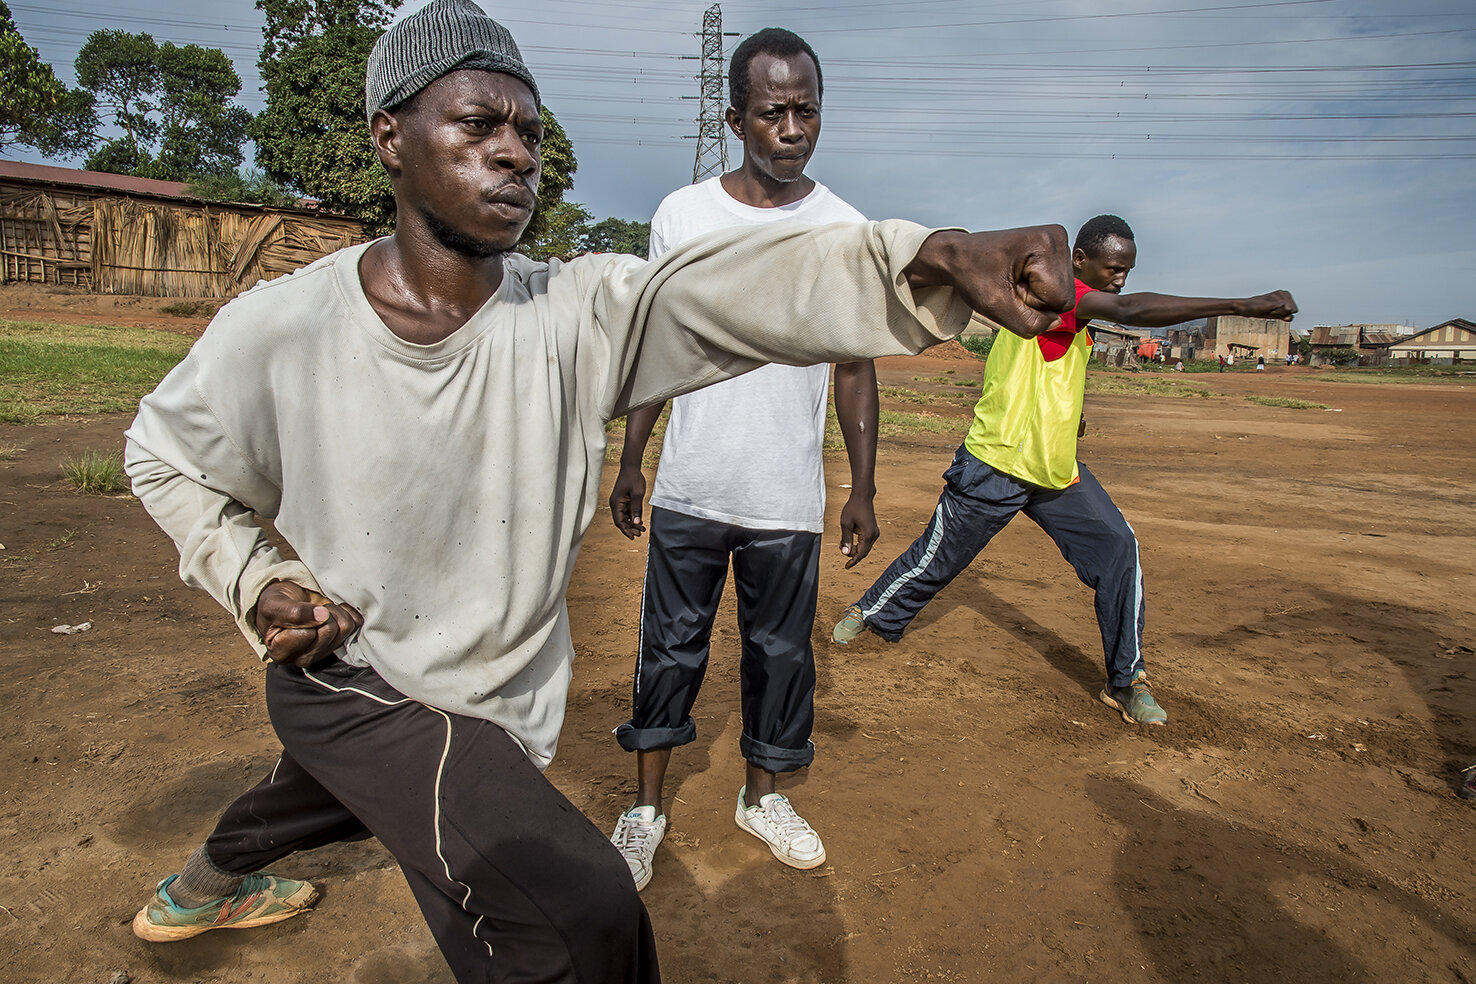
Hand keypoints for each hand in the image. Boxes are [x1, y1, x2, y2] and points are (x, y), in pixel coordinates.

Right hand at [253, 580, 362, 667]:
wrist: (286, 600)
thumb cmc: (275, 604)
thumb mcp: (275, 604)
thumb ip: (293, 612)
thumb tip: (322, 615)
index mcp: (282, 652)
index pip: (307, 634)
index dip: (305, 616)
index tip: (294, 609)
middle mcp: (304, 657)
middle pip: (329, 632)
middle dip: (323, 612)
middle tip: (312, 608)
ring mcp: (323, 651)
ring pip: (344, 628)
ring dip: (335, 611)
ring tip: (321, 609)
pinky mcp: (339, 643)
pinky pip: (355, 624)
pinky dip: (347, 611)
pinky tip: (333, 611)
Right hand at [609, 463, 646, 538]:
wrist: (631, 467)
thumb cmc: (633, 478)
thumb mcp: (637, 494)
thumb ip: (637, 509)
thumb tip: (636, 523)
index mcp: (616, 503)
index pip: (619, 522)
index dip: (626, 530)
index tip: (633, 537)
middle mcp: (615, 504)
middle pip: (621, 521)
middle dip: (630, 528)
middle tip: (640, 534)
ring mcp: (619, 502)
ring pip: (624, 517)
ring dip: (632, 523)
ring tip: (642, 529)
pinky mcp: (623, 500)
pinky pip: (627, 512)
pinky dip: (633, 517)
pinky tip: (640, 522)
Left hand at [837, 494, 878, 568]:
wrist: (862, 497)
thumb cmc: (853, 508)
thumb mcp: (845, 524)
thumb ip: (846, 539)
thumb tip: (845, 554)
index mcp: (868, 535)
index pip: (861, 554)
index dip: (853, 561)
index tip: (846, 567)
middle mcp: (874, 535)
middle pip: (862, 552)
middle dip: (851, 553)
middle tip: (840, 546)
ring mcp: (874, 533)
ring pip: (863, 547)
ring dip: (853, 548)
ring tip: (843, 541)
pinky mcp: (872, 531)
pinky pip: (865, 542)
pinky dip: (857, 543)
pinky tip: (848, 537)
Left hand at [907, 226, 1073, 338]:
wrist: (959, 255)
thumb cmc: (973, 276)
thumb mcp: (995, 306)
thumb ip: (1028, 323)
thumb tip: (1056, 323)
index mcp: (1046, 243)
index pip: (1060, 300)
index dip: (1032, 304)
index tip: (1008, 286)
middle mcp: (1057, 237)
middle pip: (1065, 297)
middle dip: (1035, 300)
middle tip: (1009, 285)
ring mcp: (1058, 241)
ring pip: (1062, 293)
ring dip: (1035, 296)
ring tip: (1012, 279)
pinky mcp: (1054, 249)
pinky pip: (1057, 286)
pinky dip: (1036, 288)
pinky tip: (1018, 276)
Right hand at [1241, 290, 1296, 320]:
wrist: (1247, 308)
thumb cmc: (1260, 310)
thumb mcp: (1275, 314)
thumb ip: (1285, 316)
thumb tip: (1291, 317)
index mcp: (1284, 294)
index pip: (1295, 309)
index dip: (1285, 313)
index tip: (1275, 311)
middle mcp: (1283, 293)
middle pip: (1293, 310)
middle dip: (1284, 314)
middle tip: (1272, 310)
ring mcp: (1279, 296)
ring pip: (1288, 311)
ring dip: (1279, 314)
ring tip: (1269, 310)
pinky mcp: (1275, 300)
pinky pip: (1284, 311)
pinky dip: (1277, 314)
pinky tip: (1269, 310)